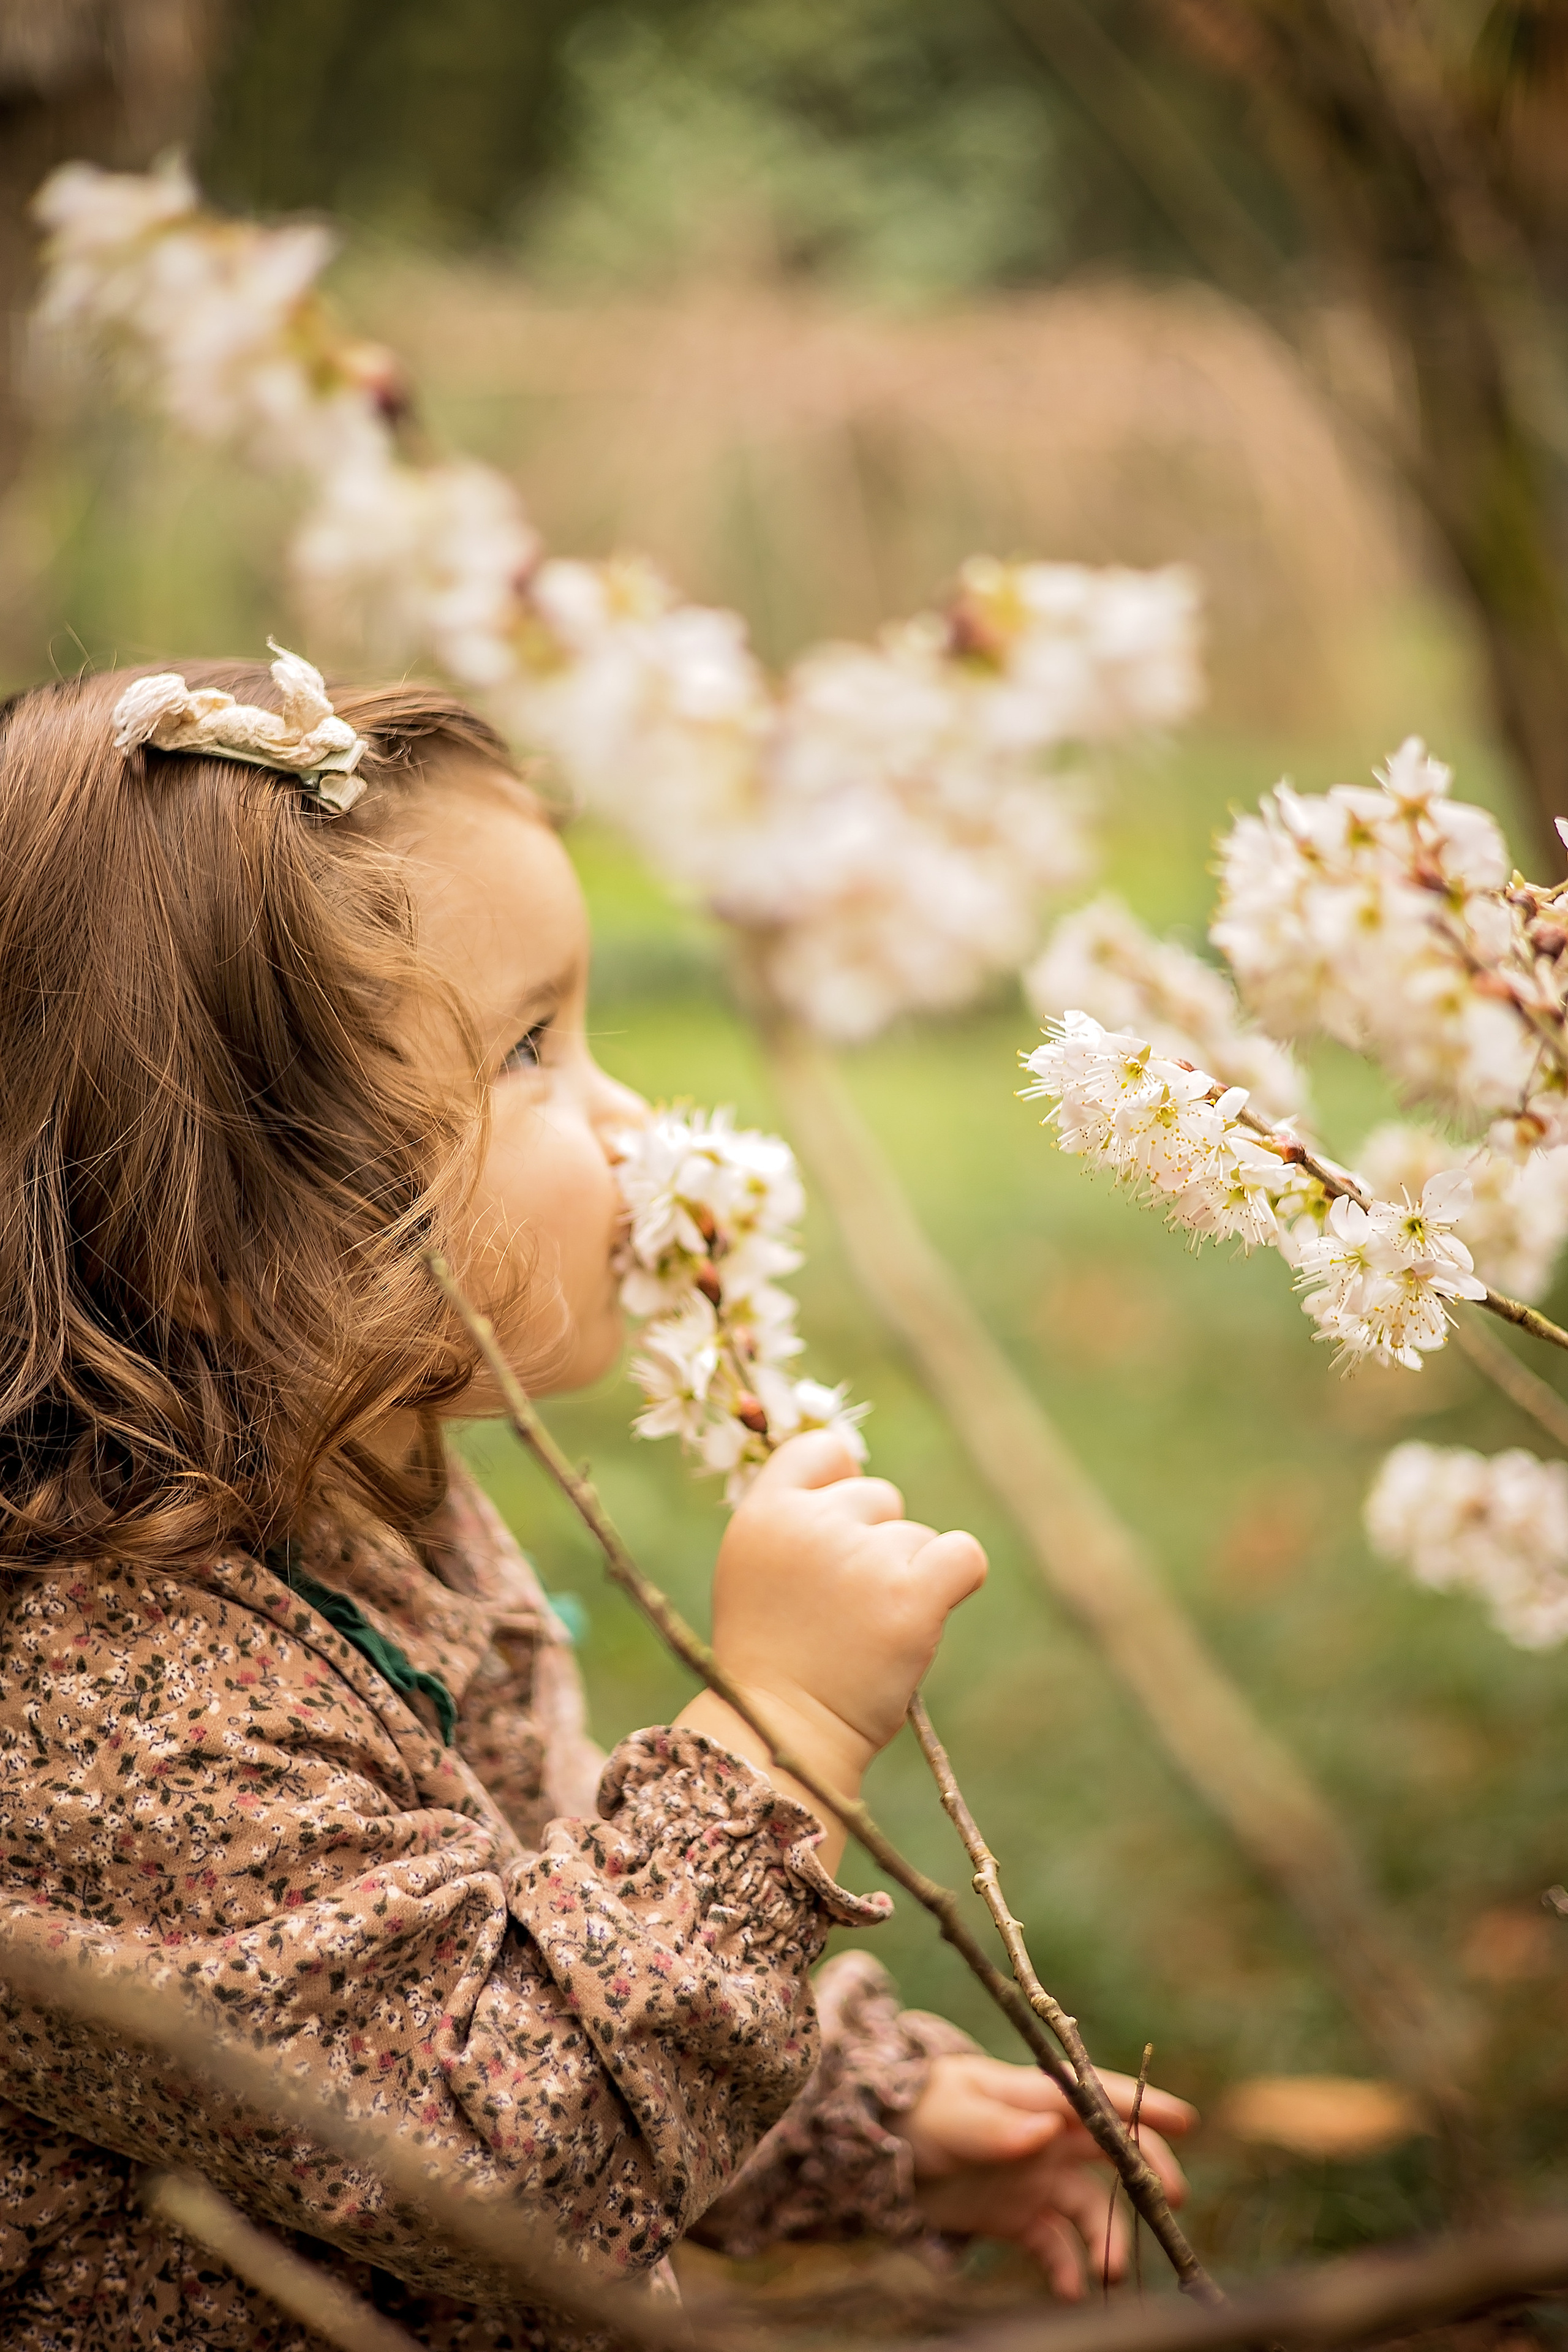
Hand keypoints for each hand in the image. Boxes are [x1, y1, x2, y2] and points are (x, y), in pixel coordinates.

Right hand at [675, 1433, 985, 1864]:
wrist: (783, 1737)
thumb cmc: (774, 1659)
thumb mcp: (758, 1571)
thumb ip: (796, 1519)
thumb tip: (858, 1474)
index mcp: (763, 1514)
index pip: (821, 1450)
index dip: (841, 1484)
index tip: (840, 1530)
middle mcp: (810, 1525)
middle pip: (878, 1496)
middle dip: (875, 1543)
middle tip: (846, 1605)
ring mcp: (862, 1558)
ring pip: (917, 1536)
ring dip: (906, 1576)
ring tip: (868, 1630)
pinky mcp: (912, 1594)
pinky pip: (963, 1554)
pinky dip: (956, 1578)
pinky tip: (927, 1611)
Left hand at [902, 2052, 1195, 2299]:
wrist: (882, 2149)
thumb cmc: (921, 2113)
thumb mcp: (953, 2114)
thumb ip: (997, 2125)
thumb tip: (1046, 2127)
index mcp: (1035, 2099)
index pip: (1097, 2097)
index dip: (1141, 2106)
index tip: (1185, 2120)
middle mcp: (1047, 2138)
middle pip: (1111, 2153)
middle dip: (1145, 2173)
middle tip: (1170, 2200)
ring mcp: (1038, 2179)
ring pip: (1091, 2209)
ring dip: (1108, 2237)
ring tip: (1111, 2270)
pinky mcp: (1022, 2217)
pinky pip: (1057, 2247)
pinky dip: (1068, 2270)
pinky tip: (1069, 2289)